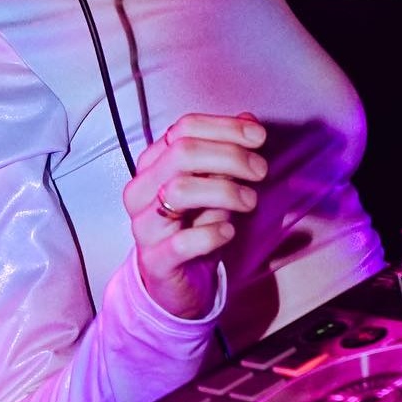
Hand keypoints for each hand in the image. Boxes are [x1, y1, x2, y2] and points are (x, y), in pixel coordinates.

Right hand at [122, 112, 267, 318]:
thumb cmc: (193, 227)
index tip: (258, 137)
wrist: (175, 281)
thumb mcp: (211, 185)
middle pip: (182, 154)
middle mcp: (142, 189)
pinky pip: (182, 242)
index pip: (183, 128)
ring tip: (248, 201)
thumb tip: (249, 119)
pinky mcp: (155, 260)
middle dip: (230, 156)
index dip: (225, 128)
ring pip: (178, 191)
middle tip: (259, 170)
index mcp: (152, 164)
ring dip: (224, 192)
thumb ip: (225, 152)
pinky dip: (212, 234)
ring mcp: (144, 225)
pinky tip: (229, 232)